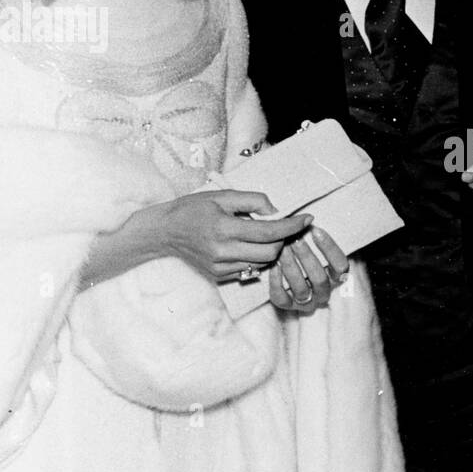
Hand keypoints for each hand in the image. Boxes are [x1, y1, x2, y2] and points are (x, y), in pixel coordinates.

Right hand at [160, 190, 304, 281]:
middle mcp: (223, 252)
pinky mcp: (219, 276)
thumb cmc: (193, 209)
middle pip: (271, 253)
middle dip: (283, 239)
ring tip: (265, 235)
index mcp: (224, 228)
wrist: (165, 231)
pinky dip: (256, 258)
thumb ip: (253, 201)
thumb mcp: (223, 196)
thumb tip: (277, 211)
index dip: (292, 226)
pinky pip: (249, 269)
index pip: (269, 232)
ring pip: (262, 263)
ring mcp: (221, 267)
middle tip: (284, 227)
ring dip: (271, 250)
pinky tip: (248, 246)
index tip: (307, 219)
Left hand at [268, 225, 348, 314]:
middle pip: (320, 278)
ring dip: (291, 267)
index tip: (315, 230)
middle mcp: (323, 293)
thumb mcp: (315, 245)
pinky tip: (273, 265)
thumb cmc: (305, 254)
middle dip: (306, 257)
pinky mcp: (287, 306)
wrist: (290, 278)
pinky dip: (276, 282)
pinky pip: (281, 298)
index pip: (341, 266)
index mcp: (336, 278)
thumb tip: (306, 217)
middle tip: (295, 239)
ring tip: (281, 249)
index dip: (329, 249)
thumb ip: (315, 236)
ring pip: (301, 289)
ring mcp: (306, 302)